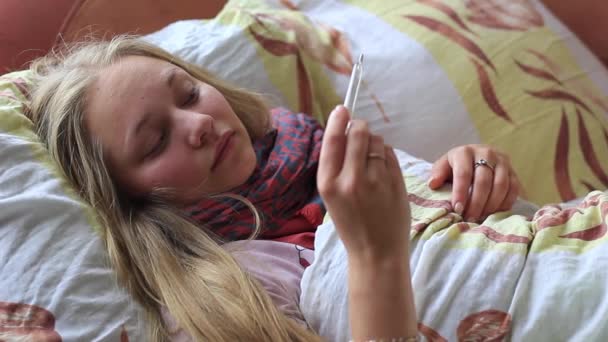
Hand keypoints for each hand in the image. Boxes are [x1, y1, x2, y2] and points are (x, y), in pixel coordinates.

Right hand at [317, 106, 410, 259]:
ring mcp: (376, 180)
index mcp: (328, 184)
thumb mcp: (332, 197)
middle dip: (359, 127)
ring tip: (371, 160)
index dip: (337, 121)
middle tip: (360, 134)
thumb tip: (343, 129)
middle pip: (358, 132)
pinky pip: (390, 153)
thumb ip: (336, 166)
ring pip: (376, 140)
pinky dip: (386, 154)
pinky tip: (383, 169)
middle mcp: (350, 180)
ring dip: (374, 142)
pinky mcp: (396, 182)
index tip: (342, 109)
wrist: (376, 253)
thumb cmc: (351, 224)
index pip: (332, 141)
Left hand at [428, 144, 520, 221]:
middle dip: (476, 203)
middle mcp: (486, 153)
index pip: (464, 174)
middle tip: (470, 218)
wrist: (475, 157)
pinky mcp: (513, 171)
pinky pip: (513, 188)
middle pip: (483, 181)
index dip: (461, 193)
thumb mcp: (443, 166)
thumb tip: (433, 184)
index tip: (457, 209)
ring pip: (501, 185)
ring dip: (491, 205)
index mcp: (465, 152)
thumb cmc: (456, 166)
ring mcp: (502, 161)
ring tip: (481, 218)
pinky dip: (505, 203)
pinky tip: (495, 213)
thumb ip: (438, 173)